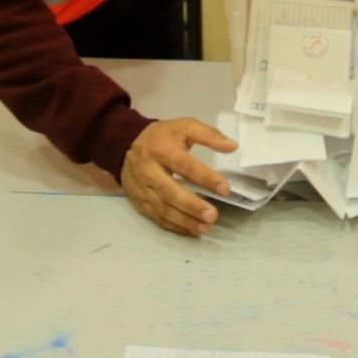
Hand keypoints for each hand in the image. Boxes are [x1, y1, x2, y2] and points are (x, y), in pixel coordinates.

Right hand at [120, 117, 236, 236]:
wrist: (124, 145)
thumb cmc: (161, 137)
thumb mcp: (183, 127)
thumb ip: (209, 135)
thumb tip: (232, 147)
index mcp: (161, 149)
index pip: (184, 165)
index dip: (205, 178)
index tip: (225, 189)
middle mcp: (149, 170)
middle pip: (170, 192)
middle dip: (192, 206)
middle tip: (213, 215)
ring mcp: (142, 189)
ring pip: (163, 209)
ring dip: (185, 221)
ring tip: (206, 227)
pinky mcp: (139, 202)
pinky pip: (157, 218)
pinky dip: (175, 226)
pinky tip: (192, 230)